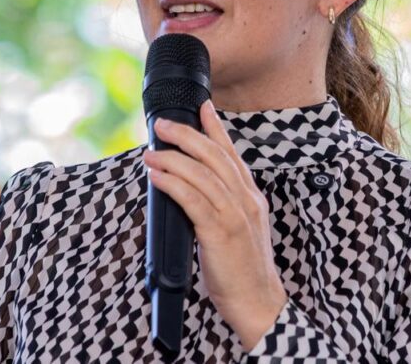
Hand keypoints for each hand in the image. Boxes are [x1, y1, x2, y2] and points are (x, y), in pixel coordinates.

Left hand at [143, 100, 287, 350]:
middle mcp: (245, 200)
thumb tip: (189, 189)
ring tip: (151, 151)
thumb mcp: (238, 229)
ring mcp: (235, 215)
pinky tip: (157, 176)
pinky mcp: (220, 233)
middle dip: (187, 135)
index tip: (202, 106)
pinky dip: (173, 183)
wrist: (258, 304)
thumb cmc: (243, 271)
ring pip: (202, 174)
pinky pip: (193, 200)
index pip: (231, 154)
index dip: (216, 128)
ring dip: (173, 157)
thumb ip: (221, 206)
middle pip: (215, 156)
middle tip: (162, 124)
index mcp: (251, 197)